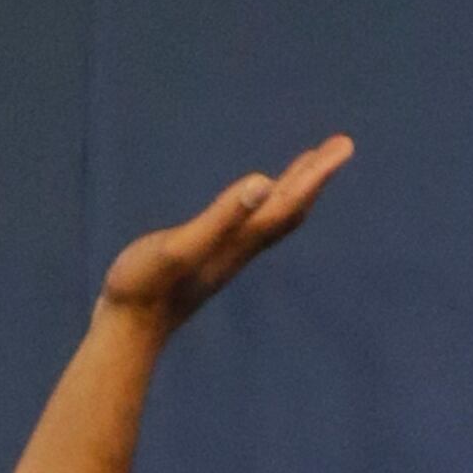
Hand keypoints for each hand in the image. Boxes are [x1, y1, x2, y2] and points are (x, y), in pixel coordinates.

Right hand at [102, 135, 351, 332]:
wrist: (129, 328)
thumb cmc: (145, 286)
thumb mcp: (180, 246)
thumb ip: (221, 217)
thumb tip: (263, 184)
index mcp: (239, 242)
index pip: (287, 204)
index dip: (315, 175)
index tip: (343, 146)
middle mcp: (241, 248)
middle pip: (289, 209)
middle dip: (315, 176)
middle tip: (342, 144)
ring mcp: (227, 255)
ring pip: (273, 218)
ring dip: (295, 189)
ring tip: (310, 165)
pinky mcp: (211, 258)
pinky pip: (253, 225)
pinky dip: (267, 204)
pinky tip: (259, 198)